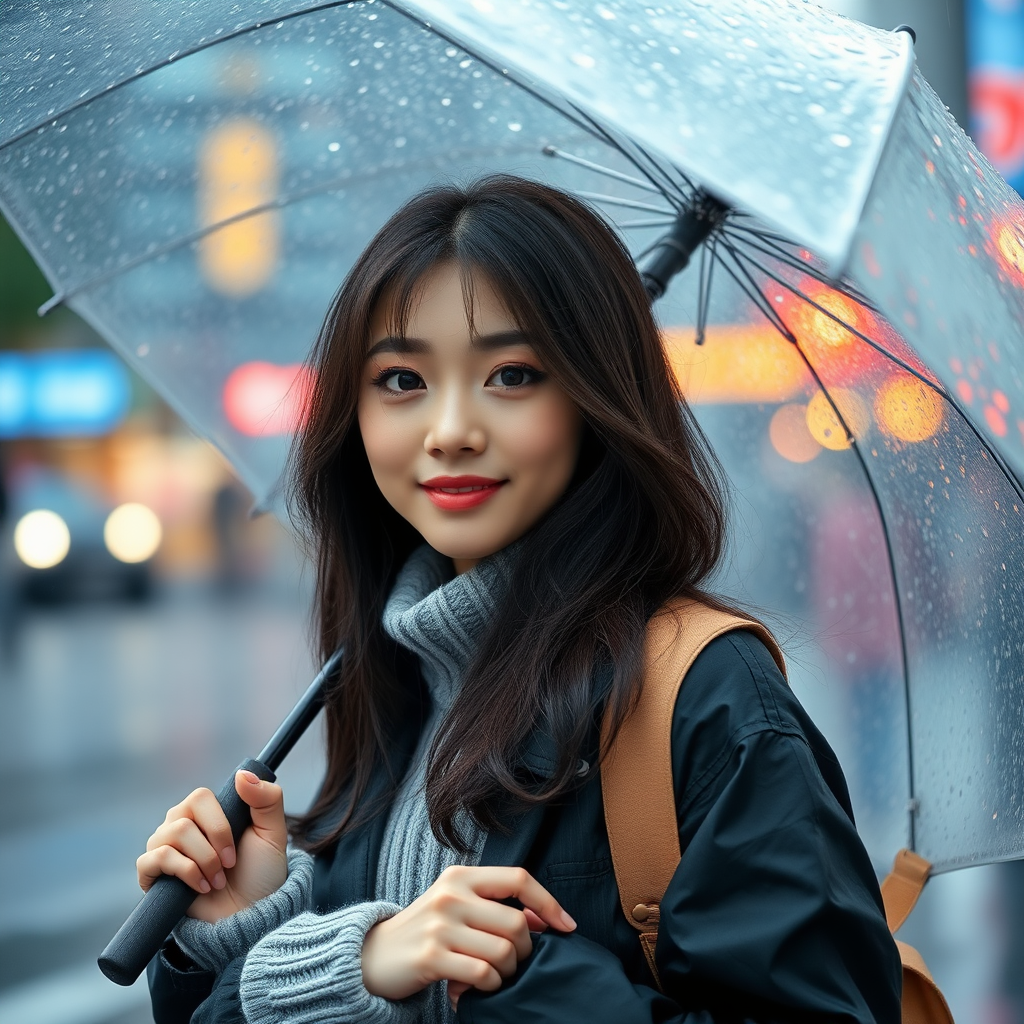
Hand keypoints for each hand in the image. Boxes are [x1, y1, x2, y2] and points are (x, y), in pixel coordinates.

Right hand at [136, 770, 287, 922]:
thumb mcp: (273, 833)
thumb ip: (267, 799)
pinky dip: (184, 873)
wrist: (249, 915)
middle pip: (183, 818)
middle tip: (227, 866)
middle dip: (211, 847)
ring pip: (172, 836)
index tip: (235, 850)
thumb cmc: (260, 873)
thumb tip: (242, 774)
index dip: (218, 825)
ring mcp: (164, 848)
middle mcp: (181, 825)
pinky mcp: (151, 874)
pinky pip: (153, 859)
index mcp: (207, 812)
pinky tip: (201, 888)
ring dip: (202, 862)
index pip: (199, 797)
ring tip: (216, 881)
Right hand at [361, 865, 574, 1005]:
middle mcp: (451, 894)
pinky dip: (491, 986)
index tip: (567, 926)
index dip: (549, 903)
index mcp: (461, 875)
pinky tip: (481, 986)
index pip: (519, 879)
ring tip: (495, 975)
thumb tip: (545, 919)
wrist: (374, 955)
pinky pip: (483, 974)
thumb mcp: (459, 906)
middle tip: (515, 962)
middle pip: (516, 922)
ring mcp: (440, 925)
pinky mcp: (431, 957)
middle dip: (526, 949)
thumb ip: (497, 906)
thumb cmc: (427, 930)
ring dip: (508, 971)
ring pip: (503, 951)